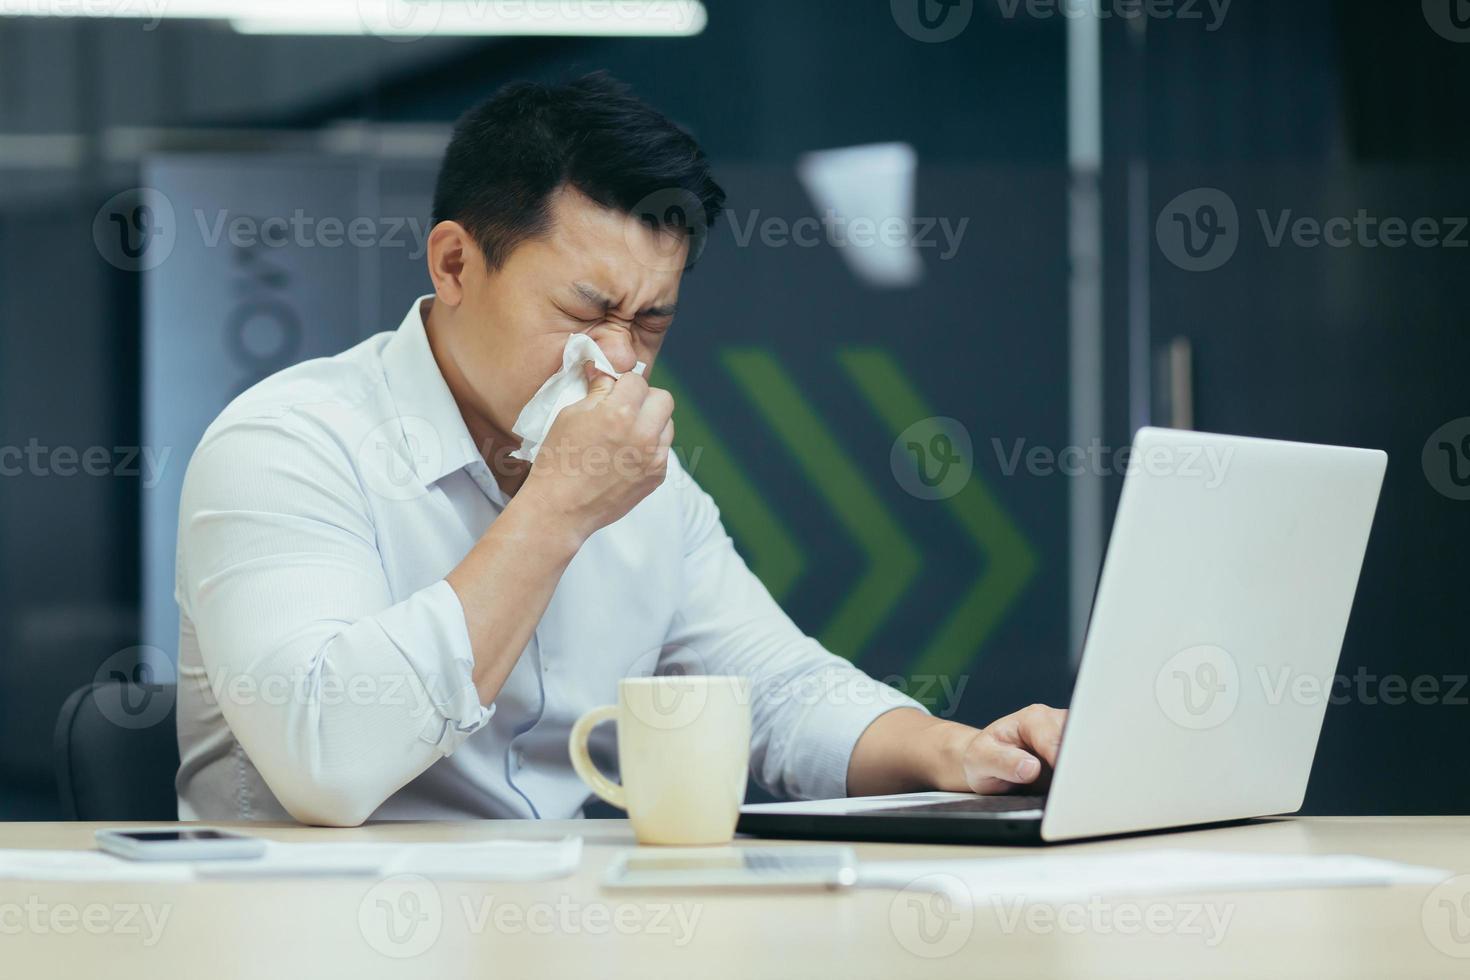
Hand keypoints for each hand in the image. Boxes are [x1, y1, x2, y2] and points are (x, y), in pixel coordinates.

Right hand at [521, 362, 673, 543]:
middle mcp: (643, 434)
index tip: (613, 392)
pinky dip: (649, 447)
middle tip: (625, 409)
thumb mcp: (570, 415)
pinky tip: (626, 456)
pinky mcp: (657, 476)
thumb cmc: (558, 460)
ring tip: (626, 434)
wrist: (561, 509)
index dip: (623, 384)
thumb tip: (607, 373)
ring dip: (651, 423)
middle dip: (645, 399)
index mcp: (619, 413)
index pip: (637, 380)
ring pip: (667, 425)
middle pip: (664, 399)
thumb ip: (597, 391)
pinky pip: (663, 450)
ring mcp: (654, 458)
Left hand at [846, 704, 1067, 797]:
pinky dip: (1086, 778)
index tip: (1064, 779)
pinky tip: (1080, 791)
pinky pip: (1087, 764)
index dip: (1061, 758)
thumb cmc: (981, 757)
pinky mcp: (1073, 755)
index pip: (1055, 738)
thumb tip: (1030, 768)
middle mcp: (1054, 722)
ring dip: (1085, 772)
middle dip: (1080, 764)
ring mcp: (1067, 738)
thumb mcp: (981, 759)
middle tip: (1076, 790)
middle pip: (1080, 740)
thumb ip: (1003, 762)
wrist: (983, 762)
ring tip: (1078, 793)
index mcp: (1032, 719)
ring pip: (1089, 751)